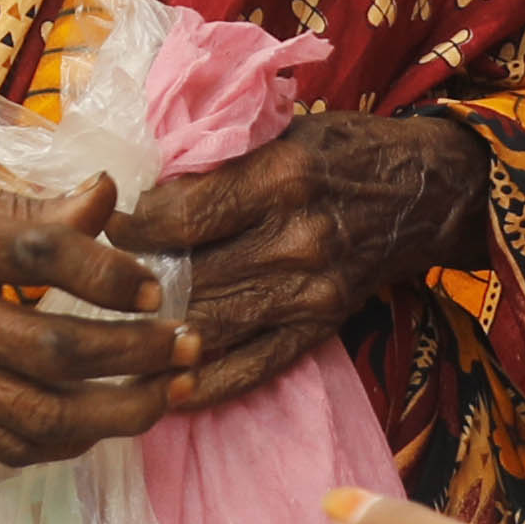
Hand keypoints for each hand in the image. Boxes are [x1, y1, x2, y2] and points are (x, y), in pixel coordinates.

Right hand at [0, 173, 211, 464]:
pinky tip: (106, 424)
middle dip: (136, 355)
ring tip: (169, 392)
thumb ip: (29, 207)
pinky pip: (10, 443)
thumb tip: (108, 197)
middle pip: (54, 348)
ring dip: (118, 412)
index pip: (38, 251)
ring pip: (40, 414)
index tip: (153, 282)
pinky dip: (69, 442)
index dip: (106, 269)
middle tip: (190, 344)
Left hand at [112, 109, 492, 417]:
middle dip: (136, 283)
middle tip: (97, 284)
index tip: (104, 228)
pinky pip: (258, 364)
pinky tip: (167, 391)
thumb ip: (222, 160)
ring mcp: (311, 290)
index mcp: (280, 178)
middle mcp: (296, 238)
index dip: (131, 228)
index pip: (182, 216)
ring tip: (112, 337)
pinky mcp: (322, 325)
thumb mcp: (285, 131)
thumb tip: (144, 189)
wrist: (427, 191)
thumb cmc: (347, 149)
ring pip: (215, 323)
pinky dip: (211, 383)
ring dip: (158, 336)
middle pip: (192, 275)